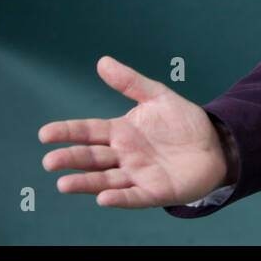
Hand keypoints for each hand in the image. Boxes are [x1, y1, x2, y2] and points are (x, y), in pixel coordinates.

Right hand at [39, 55, 231, 207]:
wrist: (215, 145)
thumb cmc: (183, 123)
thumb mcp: (158, 97)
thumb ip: (131, 82)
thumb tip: (102, 61)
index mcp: (121, 132)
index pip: (88, 132)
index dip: (67, 132)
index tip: (45, 133)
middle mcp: (124, 156)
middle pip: (92, 158)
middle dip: (71, 160)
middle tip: (50, 161)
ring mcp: (137, 176)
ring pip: (106, 180)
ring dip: (85, 183)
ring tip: (64, 184)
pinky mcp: (155, 192)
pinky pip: (134, 197)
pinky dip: (118, 198)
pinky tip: (103, 198)